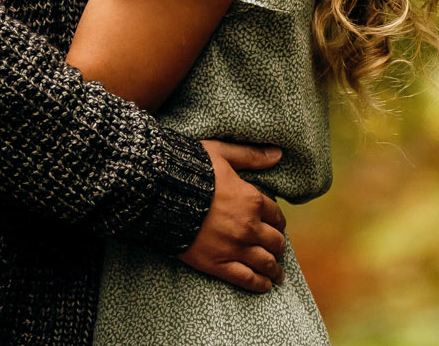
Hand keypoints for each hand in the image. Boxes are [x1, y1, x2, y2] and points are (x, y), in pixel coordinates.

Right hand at [179, 141, 286, 292]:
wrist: (160, 194)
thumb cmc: (190, 170)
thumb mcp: (221, 154)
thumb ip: (250, 156)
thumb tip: (278, 153)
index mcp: (252, 200)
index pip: (276, 216)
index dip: (278, 222)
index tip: (276, 226)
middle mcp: (248, 227)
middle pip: (275, 241)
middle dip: (277, 245)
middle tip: (276, 248)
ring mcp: (234, 248)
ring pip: (265, 263)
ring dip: (274, 269)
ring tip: (277, 274)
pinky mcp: (217, 264)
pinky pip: (246, 279)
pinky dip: (259, 284)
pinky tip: (264, 285)